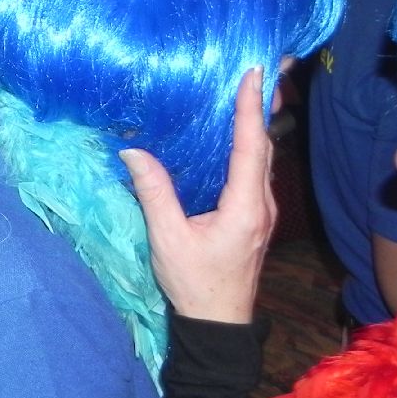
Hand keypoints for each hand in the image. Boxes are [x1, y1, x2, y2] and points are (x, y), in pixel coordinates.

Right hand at [121, 67, 275, 324]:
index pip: (249, 146)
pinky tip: (232, 137)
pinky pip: (255, 172)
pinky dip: (248, 146)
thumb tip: (133, 150)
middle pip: (263, 148)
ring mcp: (261, 213)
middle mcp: (261, 205)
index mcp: (244, 207)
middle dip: (258, 108)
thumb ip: (154, 192)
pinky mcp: (254, 219)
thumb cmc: (193, 282)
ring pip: (262, 160)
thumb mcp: (167, 237)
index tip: (252, 74)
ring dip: (254, 127)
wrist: (217, 324)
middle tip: (253, 73)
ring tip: (245, 95)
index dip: (249, 109)